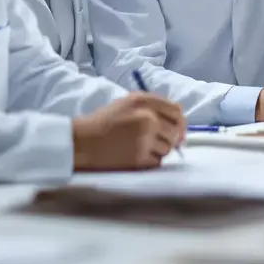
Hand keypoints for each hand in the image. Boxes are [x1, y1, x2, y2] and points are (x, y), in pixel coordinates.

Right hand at [71, 92, 185, 170]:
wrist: (82, 142)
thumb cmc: (103, 123)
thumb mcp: (127, 104)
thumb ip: (152, 106)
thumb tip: (179, 119)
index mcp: (143, 101)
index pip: (176, 111)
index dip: (180, 123)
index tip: (178, 132)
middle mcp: (147, 118)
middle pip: (175, 132)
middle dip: (169, 139)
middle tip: (155, 142)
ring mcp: (144, 138)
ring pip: (168, 148)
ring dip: (158, 151)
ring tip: (140, 148)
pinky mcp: (139, 158)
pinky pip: (157, 162)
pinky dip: (150, 162)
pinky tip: (136, 156)